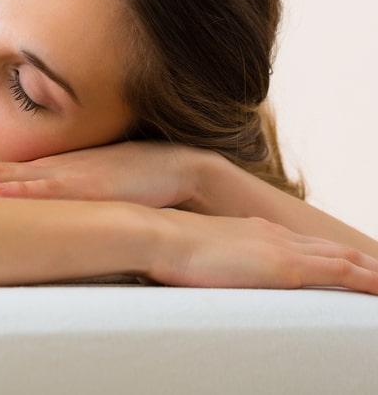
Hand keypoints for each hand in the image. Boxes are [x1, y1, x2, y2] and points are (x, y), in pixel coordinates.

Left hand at [0, 141, 207, 208]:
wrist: (178, 170)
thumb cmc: (127, 181)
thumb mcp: (77, 191)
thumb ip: (45, 200)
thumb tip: (9, 217)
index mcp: (35, 172)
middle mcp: (40, 171)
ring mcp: (62, 177)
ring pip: (3, 179)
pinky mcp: (90, 186)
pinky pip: (51, 191)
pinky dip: (22, 192)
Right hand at [150, 210, 377, 293]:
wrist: (157, 236)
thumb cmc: (162, 248)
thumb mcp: (190, 253)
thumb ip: (205, 260)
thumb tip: (195, 274)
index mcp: (253, 232)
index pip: (303, 245)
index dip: (329, 257)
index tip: (346, 266)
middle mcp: (274, 235)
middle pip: (331, 250)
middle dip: (362, 263)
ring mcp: (282, 248)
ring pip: (344, 259)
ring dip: (372, 272)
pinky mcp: (286, 266)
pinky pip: (342, 273)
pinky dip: (368, 280)